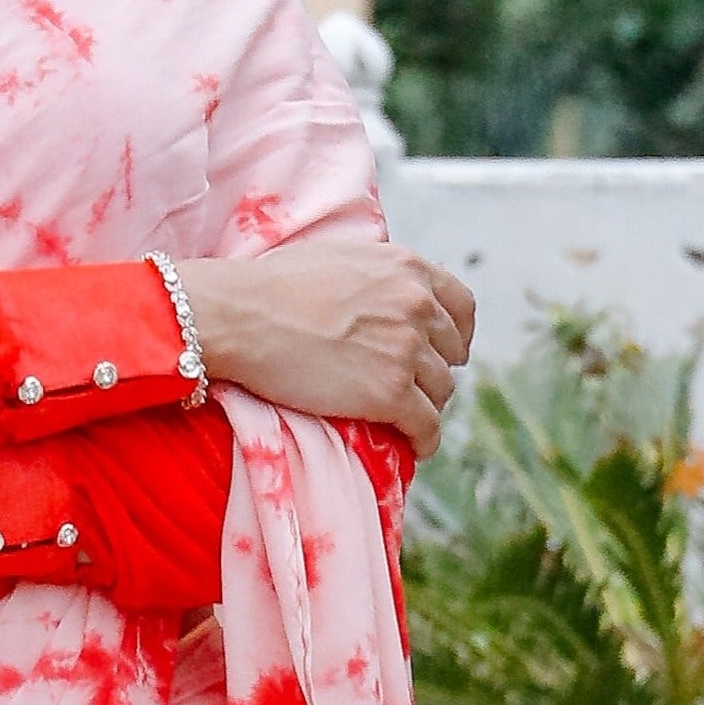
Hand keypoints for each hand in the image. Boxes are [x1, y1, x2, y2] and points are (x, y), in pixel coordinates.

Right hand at [178, 244, 474, 455]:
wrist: (242, 317)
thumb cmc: (271, 287)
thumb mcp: (341, 257)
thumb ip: (377, 275)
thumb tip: (383, 293)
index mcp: (407, 269)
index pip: (461, 306)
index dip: (454, 334)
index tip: (443, 351)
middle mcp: (417, 305)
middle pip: (451, 352)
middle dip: (434, 371)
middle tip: (413, 390)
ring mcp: (407, 350)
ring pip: (441, 391)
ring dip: (425, 407)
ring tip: (406, 420)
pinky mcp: (391, 392)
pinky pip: (427, 426)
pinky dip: (425, 440)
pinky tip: (414, 447)